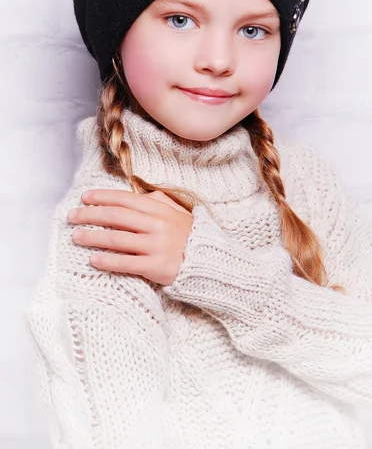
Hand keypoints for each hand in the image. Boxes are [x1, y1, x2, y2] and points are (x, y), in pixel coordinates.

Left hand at [67, 189, 193, 285]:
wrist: (210, 262)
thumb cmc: (191, 236)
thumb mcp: (179, 212)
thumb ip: (160, 200)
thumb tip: (139, 193)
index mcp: (160, 209)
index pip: (125, 199)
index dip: (102, 197)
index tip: (84, 197)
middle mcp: (156, 224)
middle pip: (115, 216)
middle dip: (90, 214)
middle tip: (72, 216)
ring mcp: (155, 245)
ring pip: (116, 239)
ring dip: (93, 236)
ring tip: (76, 236)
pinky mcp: (155, 266)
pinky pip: (125, 263)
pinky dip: (107, 261)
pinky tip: (93, 259)